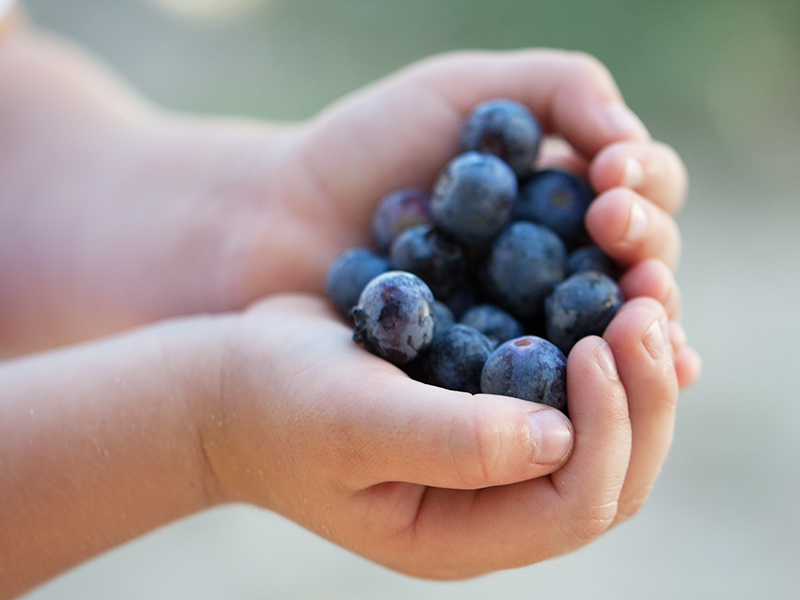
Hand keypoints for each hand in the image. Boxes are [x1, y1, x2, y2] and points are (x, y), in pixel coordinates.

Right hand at [198, 291, 677, 577]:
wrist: (235, 380)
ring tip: (646, 284)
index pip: (574, 506)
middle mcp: (491, 503)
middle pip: (611, 472)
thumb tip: (560, 434)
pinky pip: (568, 378)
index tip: (592, 344)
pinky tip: (607, 283)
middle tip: (650, 306)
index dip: (607, 429)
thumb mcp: (350, 421)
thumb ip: (449, 440)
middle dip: (643, 394)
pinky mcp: (487, 398)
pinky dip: (597, 334)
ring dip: (634, 361)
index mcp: (460, 532)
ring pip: (604, 424)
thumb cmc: (276, 404)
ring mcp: (494, 452)